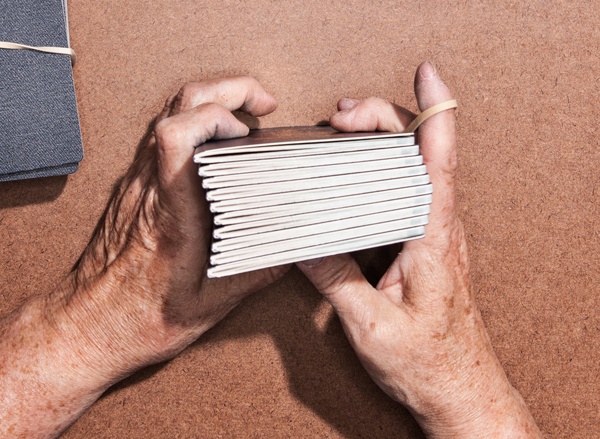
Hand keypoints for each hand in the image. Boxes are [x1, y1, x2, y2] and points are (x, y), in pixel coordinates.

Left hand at [0, 76, 288, 436]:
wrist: (87, 326)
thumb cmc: (140, 318)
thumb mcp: (211, 304)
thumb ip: (256, 272)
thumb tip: (291, 247)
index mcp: (172, 213)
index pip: (177, 136)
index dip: (218, 114)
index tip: (251, 127)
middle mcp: (150, 188)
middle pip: (177, 107)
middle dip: (227, 90)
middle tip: (263, 104)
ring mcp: (137, 183)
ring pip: (168, 114)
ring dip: (211, 103)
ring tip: (246, 119)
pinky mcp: (133, 188)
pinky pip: (162, 135)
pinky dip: (195, 125)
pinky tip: (217, 147)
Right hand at [297, 63, 540, 437]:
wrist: (460, 390)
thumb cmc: (427, 363)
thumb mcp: (371, 326)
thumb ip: (335, 280)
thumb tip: (302, 243)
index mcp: (431, 237)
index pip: (438, 160)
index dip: (435, 110)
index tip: (427, 74)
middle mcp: (437, 228)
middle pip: (420, 152)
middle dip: (384, 118)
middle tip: (341, 115)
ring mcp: (432, 236)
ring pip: (412, 170)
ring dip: (382, 141)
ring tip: (342, 131)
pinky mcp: (422, 248)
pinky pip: (404, 195)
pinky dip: (380, 170)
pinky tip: (355, 172)